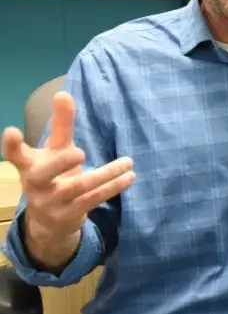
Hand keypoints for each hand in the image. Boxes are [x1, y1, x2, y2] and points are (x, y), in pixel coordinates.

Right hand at [2, 92, 135, 241]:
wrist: (50, 220)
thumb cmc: (54, 174)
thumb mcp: (55, 149)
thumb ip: (61, 124)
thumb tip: (62, 93)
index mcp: (29, 165)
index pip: (16, 155)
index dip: (12, 145)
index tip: (11, 131)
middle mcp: (35, 184)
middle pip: (42, 174)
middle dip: (60, 162)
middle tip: (81, 152)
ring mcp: (51, 202)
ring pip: (78, 186)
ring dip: (106, 174)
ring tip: (128, 162)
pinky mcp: (69, 214)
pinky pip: (93, 199)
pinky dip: (113, 187)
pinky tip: (129, 176)